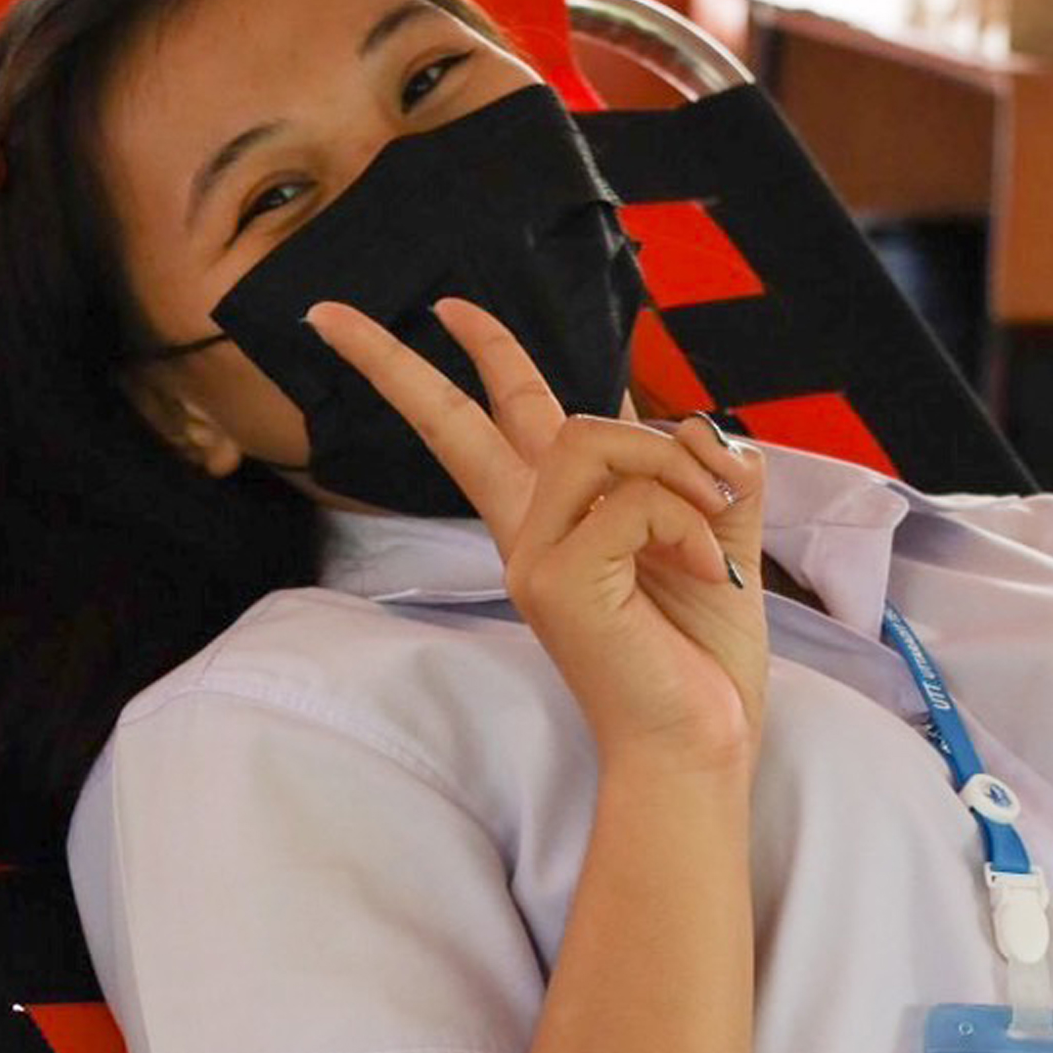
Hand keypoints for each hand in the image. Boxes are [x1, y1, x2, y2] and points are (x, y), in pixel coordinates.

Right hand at [306, 297, 768, 775]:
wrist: (700, 741)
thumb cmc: (702, 655)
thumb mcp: (718, 538)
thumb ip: (709, 470)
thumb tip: (700, 424)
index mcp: (560, 519)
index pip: (505, 423)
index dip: (479, 358)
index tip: (440, 311)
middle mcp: (530, 531)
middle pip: (461, 420)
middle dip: (399, 362)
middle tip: (334, 315)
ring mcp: (532, 554)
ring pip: (596, 433)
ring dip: (676, 466)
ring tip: (708, 528)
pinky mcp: (555, 578)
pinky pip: (635, 497)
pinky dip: (690, 520)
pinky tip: (703, 570)